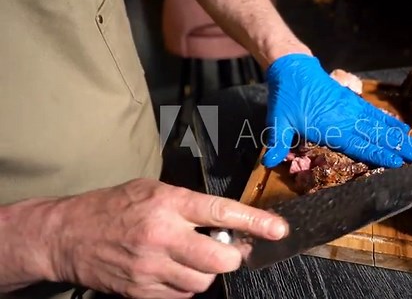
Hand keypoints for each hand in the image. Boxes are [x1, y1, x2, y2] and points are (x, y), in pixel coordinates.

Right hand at [46, 179, 287, 298]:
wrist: (67, 235)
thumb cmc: (113, 206)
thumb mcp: (152, 190)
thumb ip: (189, 204)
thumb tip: (226, 222)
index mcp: (168, 204)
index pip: (221, 212)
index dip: (255, 221)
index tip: (278, 229)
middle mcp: (162, 236)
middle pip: (220, 259)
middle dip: (231, 257)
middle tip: (226, 249)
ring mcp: (151, 267)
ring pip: (203, 281)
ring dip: (206, 271)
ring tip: (190, 257)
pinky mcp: (142, 291)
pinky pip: (182, 295)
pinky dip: (185, 284)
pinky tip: (171, 269)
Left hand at [262, 53, 411, 168]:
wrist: (293, 68)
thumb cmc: (286, 97)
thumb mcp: (277, 121)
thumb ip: (277, 143)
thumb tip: (268, 163)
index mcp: (331, 127)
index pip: (360, 145)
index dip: (380, 155)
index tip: (399, 164)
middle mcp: (347, 118)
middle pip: (377, 136)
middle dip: (398, 148)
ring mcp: (352, 108)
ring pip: (380, 125)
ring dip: (399, 136)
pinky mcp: (352, 101)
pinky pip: (374, 113)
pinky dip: (389, 122)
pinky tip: (400, 128)